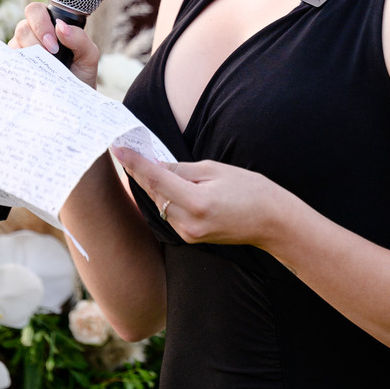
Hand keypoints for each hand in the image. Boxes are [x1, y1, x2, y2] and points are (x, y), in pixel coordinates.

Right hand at [9, 2, 99, 87]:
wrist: (74, 102)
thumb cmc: (81, 75)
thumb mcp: (88, 56)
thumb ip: (80, 38)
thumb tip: (61, 27)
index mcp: (49, 26)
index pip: (35, 11)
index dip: (40, 23)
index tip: (53, 43)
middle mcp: (32, 36)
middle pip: (22, 26)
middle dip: (36, 39)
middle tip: (51, 54)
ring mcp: (21, 52)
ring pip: (14, 43)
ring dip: (30, 54)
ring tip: (45, 69)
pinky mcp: (14, 68)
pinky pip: (9, 62)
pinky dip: (20, 67)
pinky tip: (32, 75)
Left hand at [114, 147, 282, 247]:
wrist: (271, 222)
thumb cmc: (250, 189)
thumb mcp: (215, 170)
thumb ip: (181, 170)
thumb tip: (156, 165)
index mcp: (197, 202)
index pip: (156, 179)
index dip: (134, 163)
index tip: (118, 149)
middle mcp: (188, 223)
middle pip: (153, 193)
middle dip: (140, 172)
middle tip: (127, 151)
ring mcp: (188, 234)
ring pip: (158, 204)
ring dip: (151, 186)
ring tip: (143, 164)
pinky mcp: (189, 239)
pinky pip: (167, 214)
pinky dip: (163, 198)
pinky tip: (163, 185)